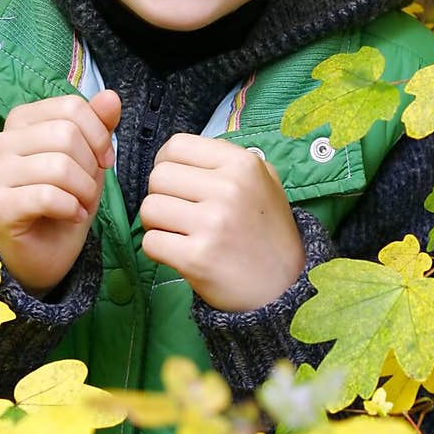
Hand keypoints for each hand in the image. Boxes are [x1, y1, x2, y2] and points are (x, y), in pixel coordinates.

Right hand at [0, 89, 120, 294]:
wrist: (46, 252)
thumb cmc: (66, 200)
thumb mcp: (89, 158)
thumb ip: (98, 125)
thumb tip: (110, 96)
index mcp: (21, 121)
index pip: (71, 107)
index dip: (99, 135)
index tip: (103, 160)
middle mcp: (1, 141)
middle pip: (66, 134)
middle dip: (91, 166)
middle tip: (88, 189)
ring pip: (59, 165)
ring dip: (84, 191)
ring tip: (81, 204)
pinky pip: (48, 196)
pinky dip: (71, 208)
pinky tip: (72, 216)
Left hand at [139, 134, 305, 310]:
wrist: (284, 287)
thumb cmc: (266, 232)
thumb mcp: (263, 181)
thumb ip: (225, 160)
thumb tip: (175, 154)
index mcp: (243, 164)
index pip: (176, 146)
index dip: (166, 164)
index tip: (176, 184)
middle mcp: (230, 189)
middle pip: (158, 176)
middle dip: (161, 196)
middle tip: (178, 214)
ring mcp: (213, 224)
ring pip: (149, 208)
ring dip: (156, 224)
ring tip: (179, 233)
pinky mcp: (197, 257)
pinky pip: (150, 242)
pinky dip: (158, 250)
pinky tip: (179, 253)